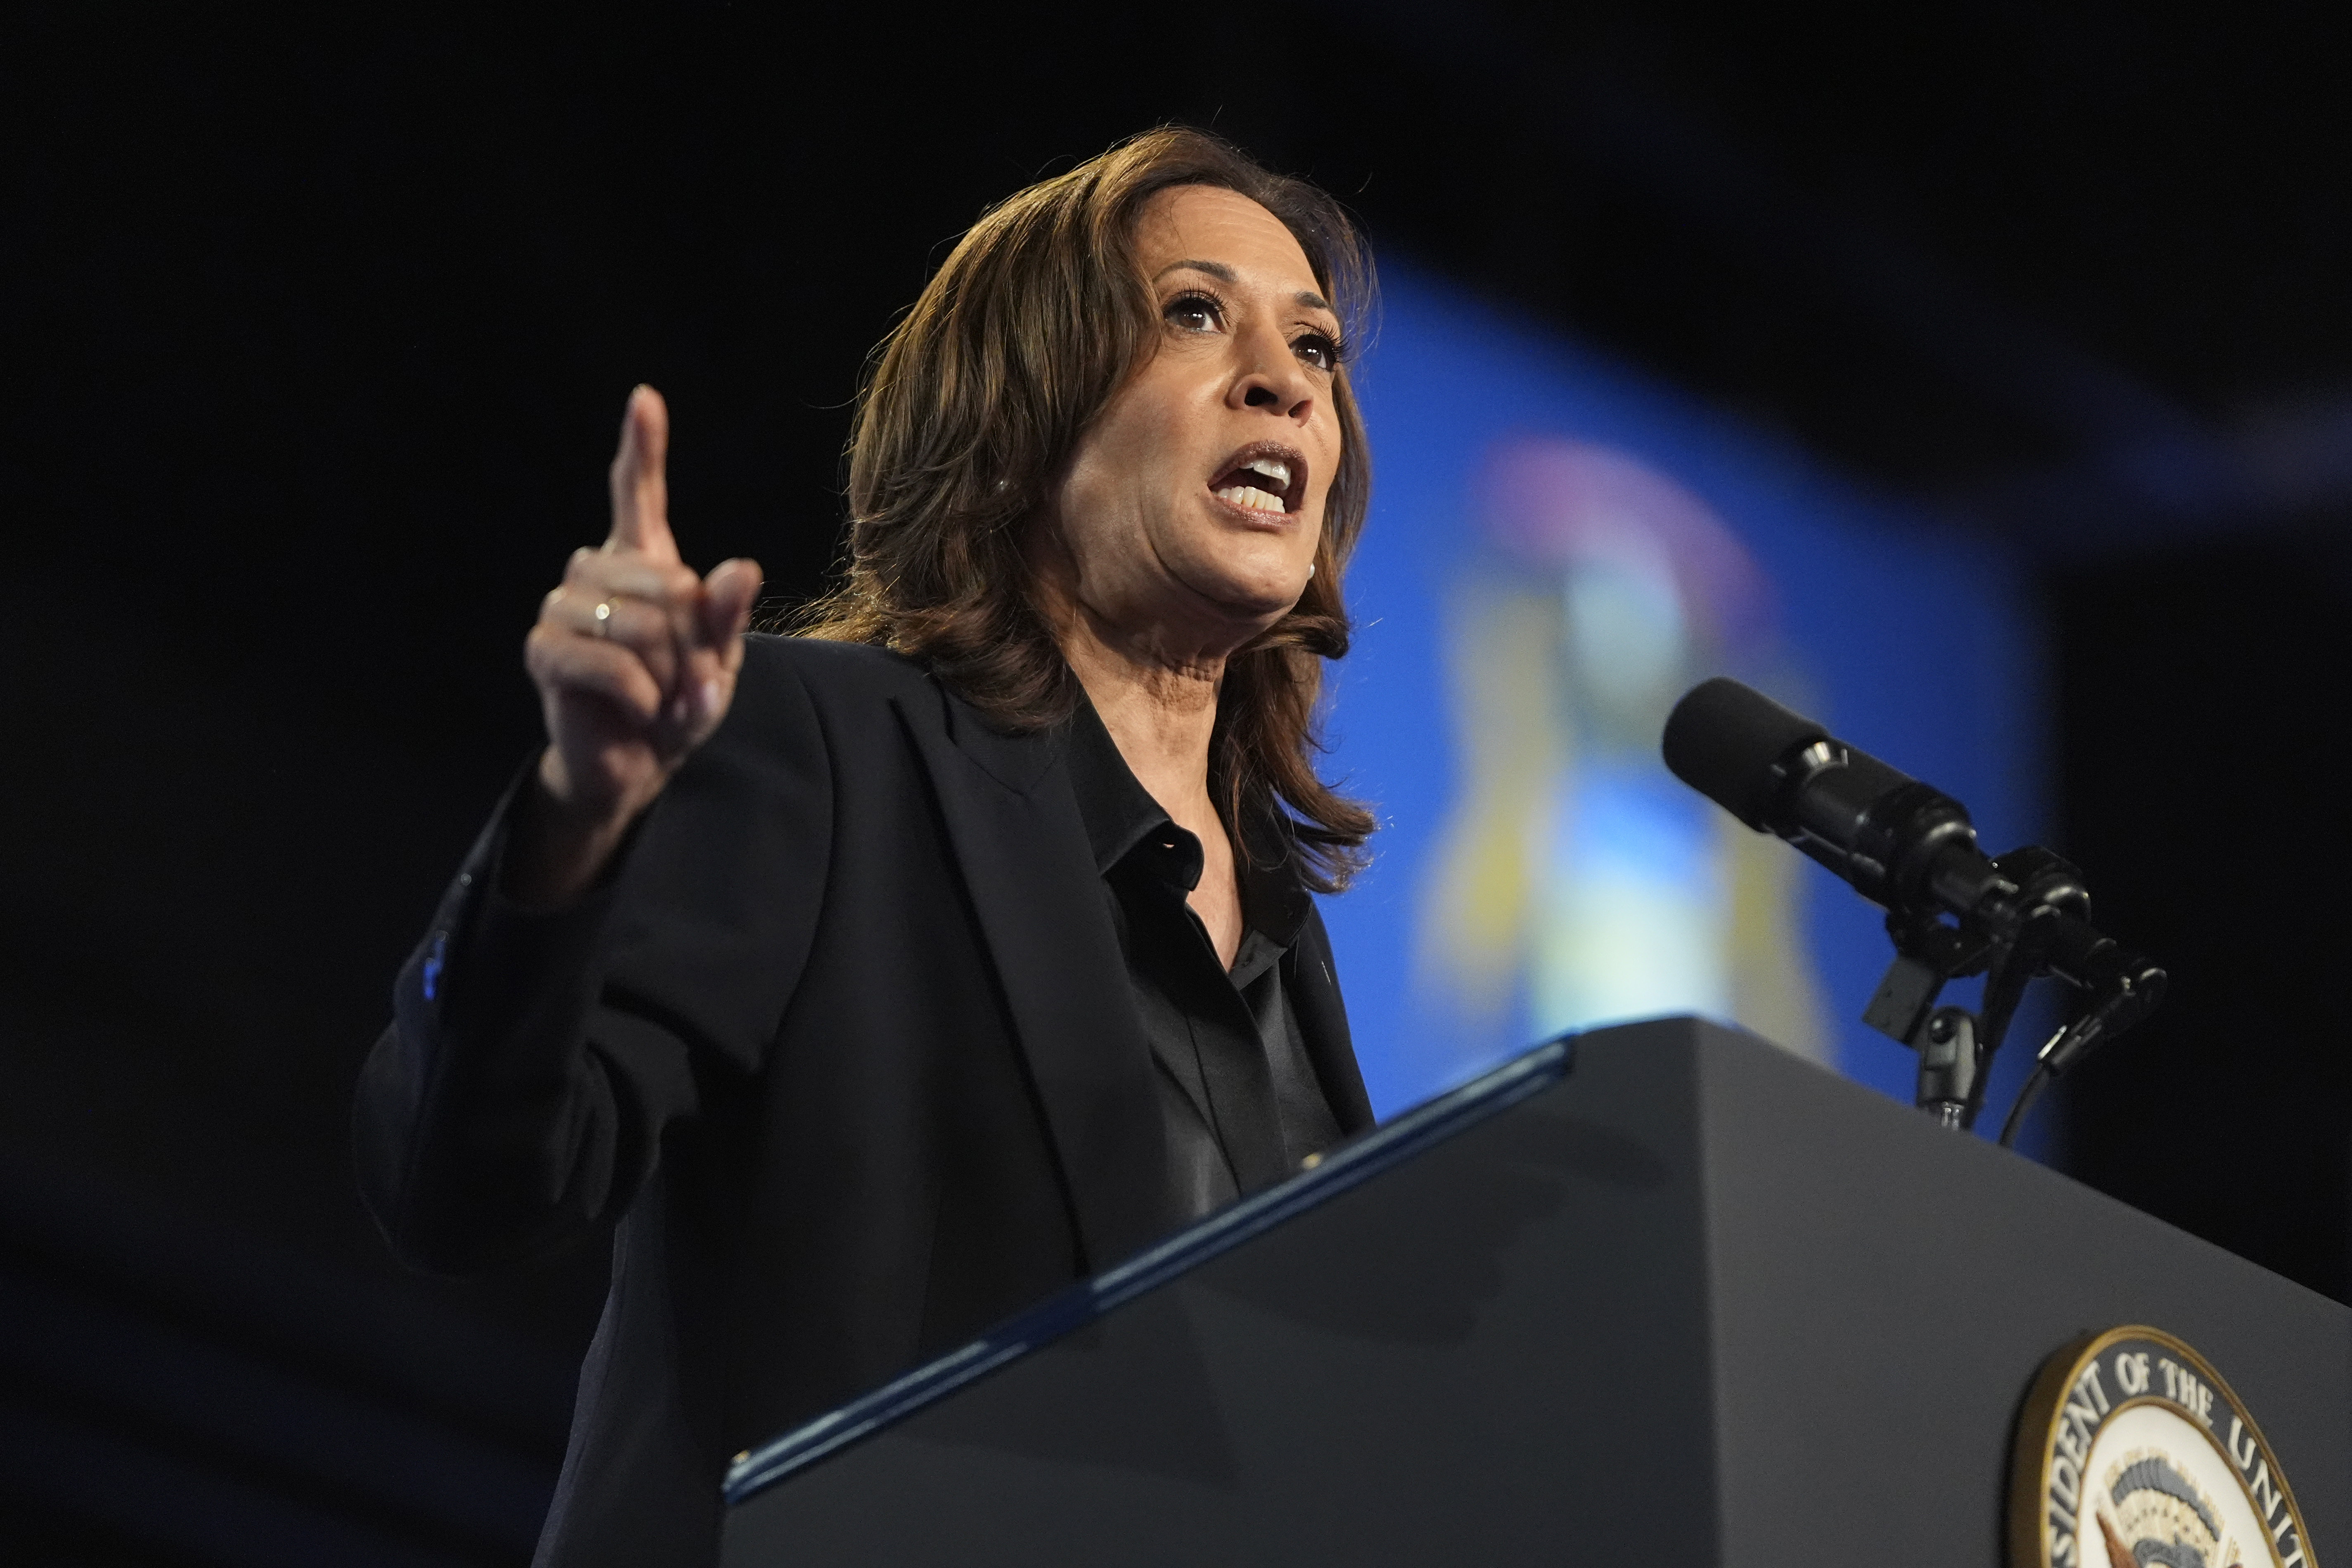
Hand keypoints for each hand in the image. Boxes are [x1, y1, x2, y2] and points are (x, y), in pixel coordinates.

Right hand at [510, 387, 761, 905]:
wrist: (637, 764)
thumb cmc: (679, 702)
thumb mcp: (719, 663)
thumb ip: (728, 617)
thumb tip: (741, 568)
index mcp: (644, 563)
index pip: (639, 494)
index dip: (642, 448)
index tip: (645, 399)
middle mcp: (596, 572)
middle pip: (665, 582)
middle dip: (692, 642)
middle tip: (690, 680)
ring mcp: (563, 607)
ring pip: (634, 622)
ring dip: (665, 670)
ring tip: (662, 695)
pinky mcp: (544, 650)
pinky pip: (606, 662)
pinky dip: (638, 693)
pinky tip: (638, 708)